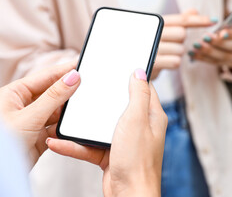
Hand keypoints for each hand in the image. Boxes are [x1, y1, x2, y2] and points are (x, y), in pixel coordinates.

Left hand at [0, 62, 79, 167]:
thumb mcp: (29, 116)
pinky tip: (74, 124)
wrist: (0, 175)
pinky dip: (65, 127)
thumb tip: (72, 77)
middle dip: (69, 91)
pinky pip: (57, 127)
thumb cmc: (2, 143)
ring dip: (68, 111)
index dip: (64, 71)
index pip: (45, 76)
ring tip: (84, 105)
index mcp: (14, 93)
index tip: (82, 66)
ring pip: (57, 111)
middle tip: (88, 85)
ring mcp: (32, 121)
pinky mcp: (39, 137)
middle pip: (53, 93)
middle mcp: (23, 106)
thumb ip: (54, 96)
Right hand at [47, 69, 167, 196]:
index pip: (143, 89)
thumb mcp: (137, 120)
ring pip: (100, 127)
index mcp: (151, 115)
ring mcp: (123, 141)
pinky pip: (90, 146)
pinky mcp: (110, 155)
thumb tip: (139, 72)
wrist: (129, 195)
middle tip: (86, 88)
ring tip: (65, 117)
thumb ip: (138, 95)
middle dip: (101, 99)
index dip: (131, 78)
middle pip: (118, 106)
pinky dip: (75, 145)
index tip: (116, 69)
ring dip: (82, 125)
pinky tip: (59, 142)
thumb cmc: (138, 160)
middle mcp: (139, 127)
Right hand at [151, 9, 216, 78]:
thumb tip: (194, 10)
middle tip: (169, 44)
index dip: (199, 20)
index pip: (181, 19)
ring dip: (176, 54)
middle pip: (182, 34)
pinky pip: (176, 62)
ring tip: (164, 54)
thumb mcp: (161, 31)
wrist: (130, 62)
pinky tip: (164, 62)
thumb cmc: (149, 45)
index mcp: (156, 22)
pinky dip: (173, 63)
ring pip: (180, 50)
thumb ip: (177, 21)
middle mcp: (153, 32)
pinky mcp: (153, 62)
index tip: (213, 20)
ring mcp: (152, 47)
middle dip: (180, 41)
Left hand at [189, 19, 231, 69]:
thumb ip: (226, 13)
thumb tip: (209, 15)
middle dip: (219, 43)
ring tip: (196, 46)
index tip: (220, 32)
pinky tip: (193, 53)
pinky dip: (205, 58)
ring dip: (210, 52)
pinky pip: (218, 63)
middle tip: (205, 38)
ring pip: (226, 58)